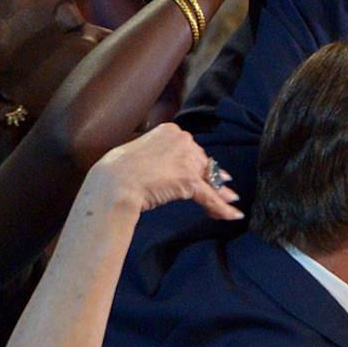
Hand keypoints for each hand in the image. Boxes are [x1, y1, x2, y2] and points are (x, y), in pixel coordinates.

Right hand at [89, 124, 241, 220]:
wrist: (114, 182)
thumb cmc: (119, 170)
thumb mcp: (143, 153)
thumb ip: (164, 156)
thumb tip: (181, 169)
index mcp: (170, 131)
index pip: (193, 150)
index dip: (202, 165)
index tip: (212, 173)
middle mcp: (182, 140)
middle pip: (205, 164)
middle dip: (213, 180)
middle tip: (225, 192)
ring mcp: (187, 160)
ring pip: (210, 181)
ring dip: (221, 195)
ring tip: (230, 205)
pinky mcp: (190, 180)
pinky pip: (211, 196)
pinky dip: (222, 208)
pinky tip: (233, 215)